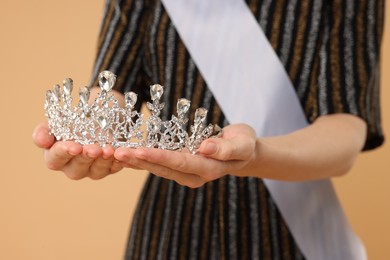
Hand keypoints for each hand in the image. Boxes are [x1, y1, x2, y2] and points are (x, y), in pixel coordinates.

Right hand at [32, 122, 122, 179]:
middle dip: (86, 158)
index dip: (64, 153)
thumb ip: (44, 132)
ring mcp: (92, 170)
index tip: (74, 146)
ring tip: (108, 150)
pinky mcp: (109, 169)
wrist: (96, 119)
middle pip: (78, 168)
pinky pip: (114, 168)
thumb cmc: (71, 123)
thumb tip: (42, 141)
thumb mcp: (56, 123)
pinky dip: (118, 161)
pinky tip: (120, 153)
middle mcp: (73, 167)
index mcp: (56, 158)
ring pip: (97, 171)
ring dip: (103, 160)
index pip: (56, 159)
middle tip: (93, 149)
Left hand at [114, 124, 256, 187]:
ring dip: (136, 161)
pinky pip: (159, 163)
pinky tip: (127, 153)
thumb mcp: (243, 143)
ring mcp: (185, 172)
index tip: (139, 150)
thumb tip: (206, 148)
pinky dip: (142, 158)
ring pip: (157, 168)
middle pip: (163, 168)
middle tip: (116, 152)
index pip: (180, 163)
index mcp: (208, 169)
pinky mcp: (179, 166)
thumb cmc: (244, 143)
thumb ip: (226, 148)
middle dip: (139, 160)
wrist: (241, 149)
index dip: (159, 157)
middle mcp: (193, 175)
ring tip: (115, 153)